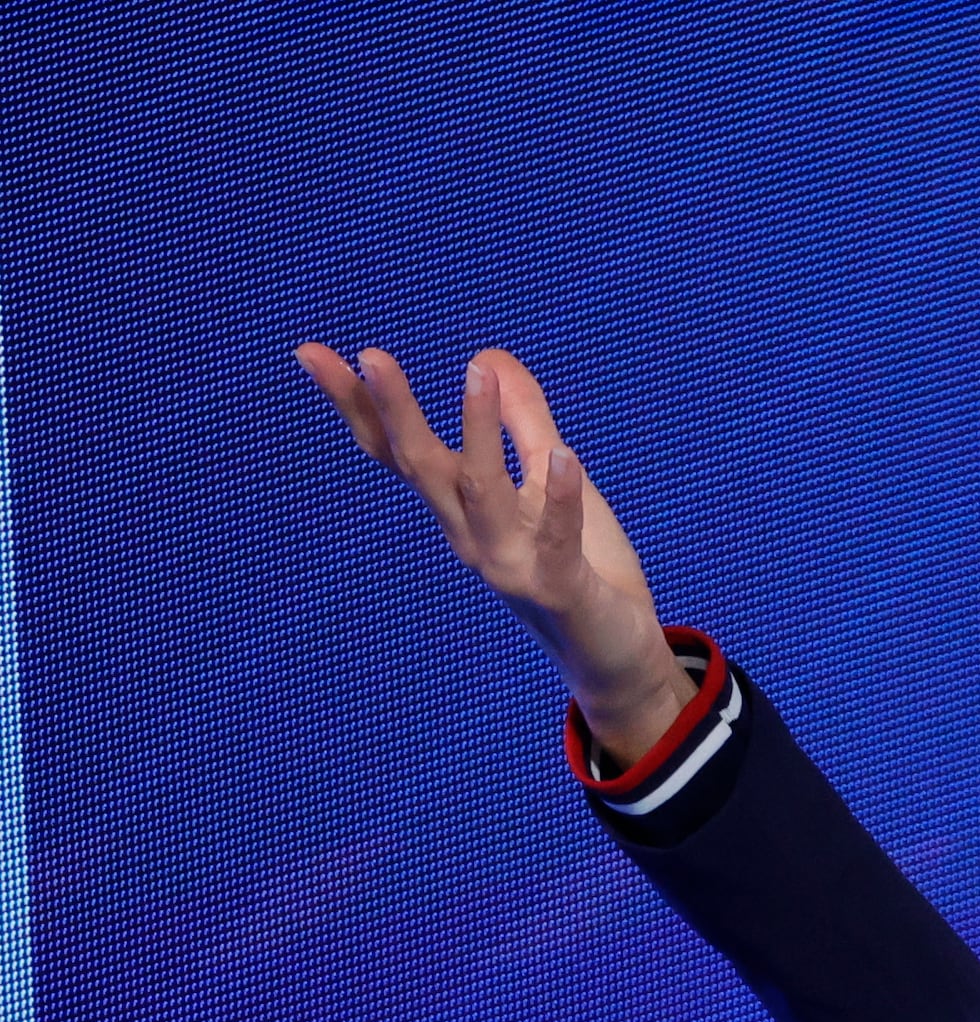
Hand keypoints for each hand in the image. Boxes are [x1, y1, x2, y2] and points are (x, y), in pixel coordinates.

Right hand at [294, 342, 687, 764]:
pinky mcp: (557, 587)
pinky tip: (565, 456)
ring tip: (477, 370)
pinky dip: (557, 497)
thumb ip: (523, 422)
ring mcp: (509, 563)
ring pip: (481, 492)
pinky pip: (555, 537)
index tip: (310, 353)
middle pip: (421, 465)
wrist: (616, 656)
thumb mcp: (549, 479)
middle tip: (371, 354)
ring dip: (476, 431)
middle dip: (394, 410)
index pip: (396, 450)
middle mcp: (469, 534)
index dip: (355, 404)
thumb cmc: (582, 564)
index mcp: (459, 507)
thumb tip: (487, 354)